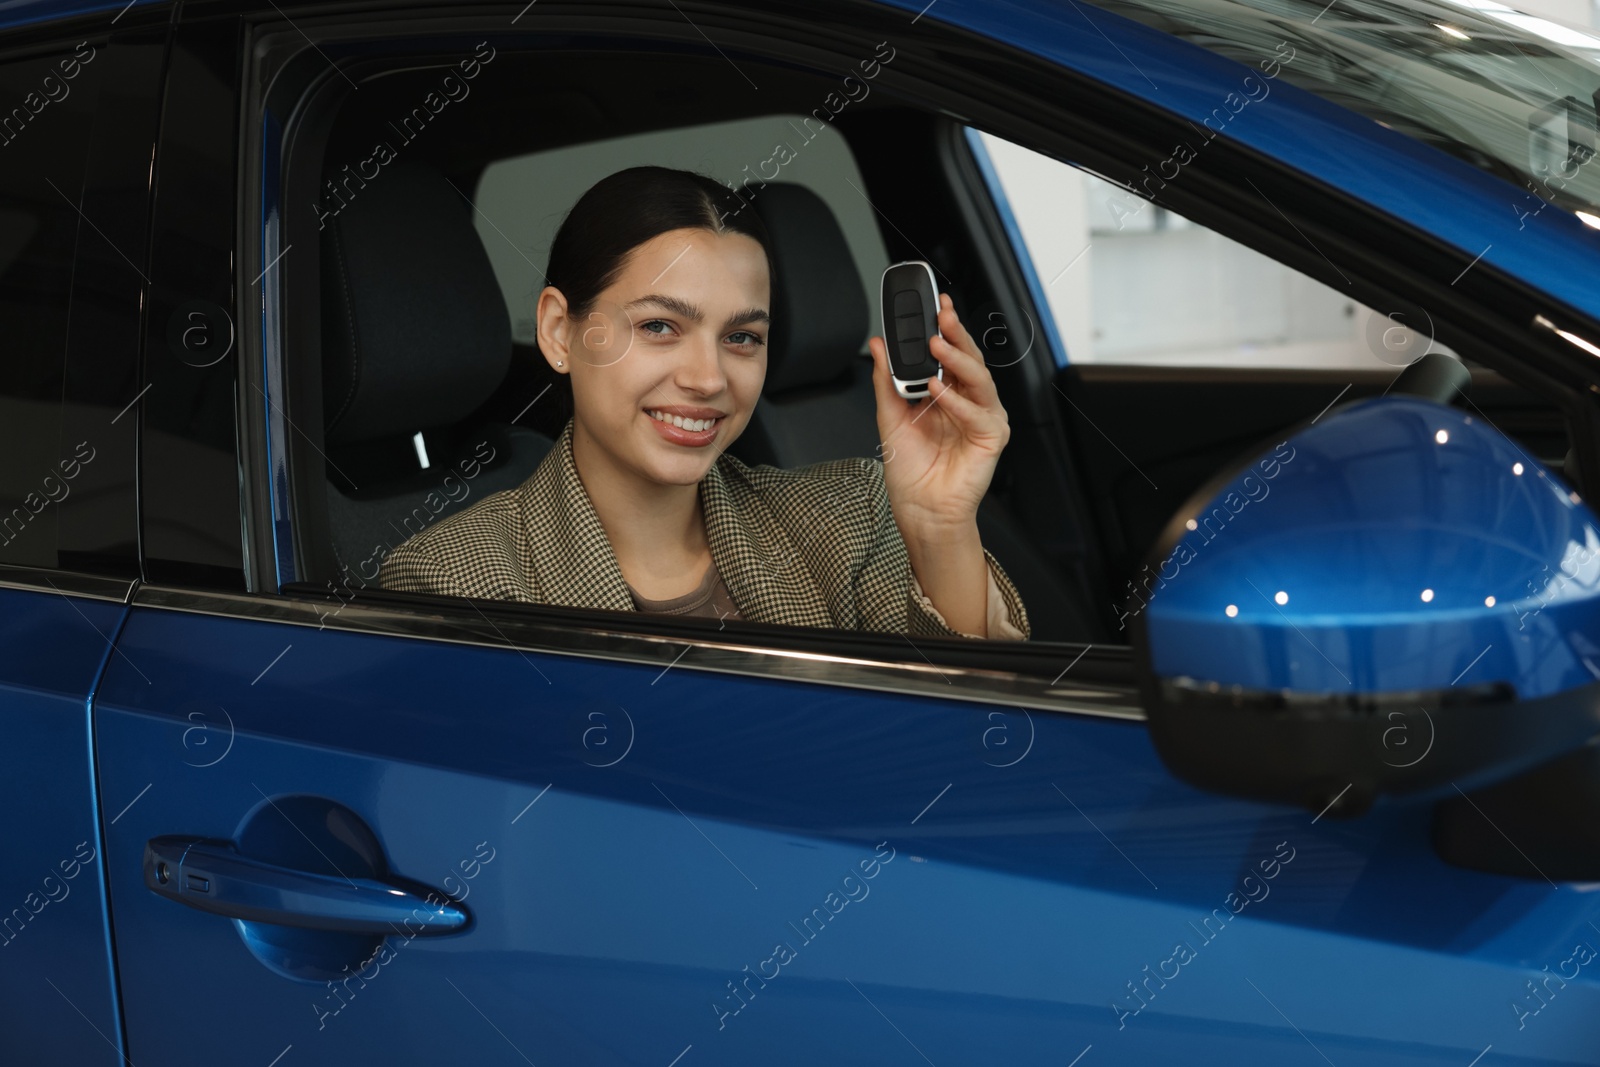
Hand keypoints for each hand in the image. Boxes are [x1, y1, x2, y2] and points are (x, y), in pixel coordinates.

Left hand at [867, 293, 1009, 540]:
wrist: (919, 508)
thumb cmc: (910, 468)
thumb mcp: (889, 415)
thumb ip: (886, 379)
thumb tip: (878, 344)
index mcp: (947, 392)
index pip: (949, 352)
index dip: (945, 327)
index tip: (934, 303)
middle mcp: (967, 401)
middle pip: (968, 358)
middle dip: (956, 333)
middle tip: (941, 314)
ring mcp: (982, 417)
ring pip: (979, 378)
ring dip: (958, 359)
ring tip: (937, 344)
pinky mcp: (991, 437)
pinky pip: (978, 412)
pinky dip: (958, 401)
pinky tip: (939, 390)